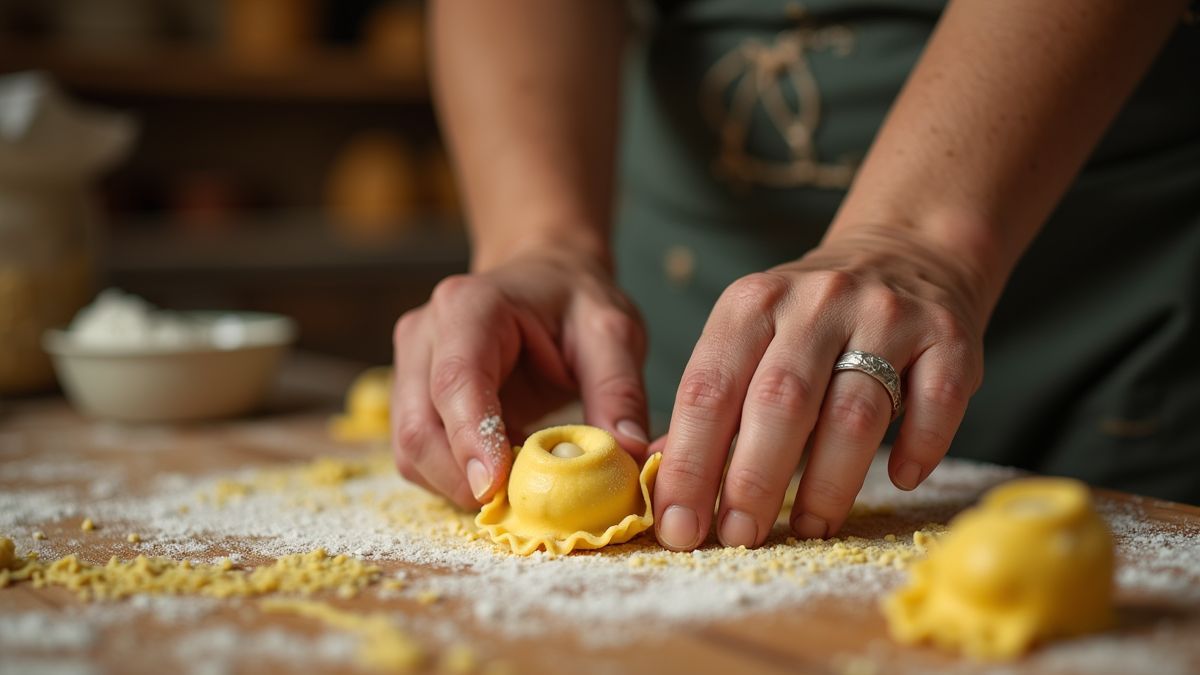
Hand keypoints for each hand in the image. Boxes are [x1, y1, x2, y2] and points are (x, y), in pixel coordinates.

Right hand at [391, 246, 650, 508]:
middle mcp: (425, 335)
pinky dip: (457, 479)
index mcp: (470, 307)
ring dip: (460, 484)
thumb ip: (619, 390)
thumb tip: (627, 452)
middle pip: (420, 427)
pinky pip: (420, 456)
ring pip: (411, 450)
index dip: (470, 439)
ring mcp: (409, 368)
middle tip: (525, 503)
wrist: (543, 281)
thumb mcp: (613, 332)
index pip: (456, 381)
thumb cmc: (575, 302)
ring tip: (520, 484)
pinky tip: (503, 471)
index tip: (495, 488)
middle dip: (464, 478)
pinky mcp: (411, 399)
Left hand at [653, 224, 986, 549]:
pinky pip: (937, 399)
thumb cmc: (811, 321)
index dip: (689, 464)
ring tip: (808, 527)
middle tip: (740, 537)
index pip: (708, 390)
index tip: (679, 524)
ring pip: (855, 411)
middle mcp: (817, 302)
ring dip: (828, 482)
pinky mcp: (948, 334)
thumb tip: (666, 485)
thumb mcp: (751, 337)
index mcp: (752, 303)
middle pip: (780, 401)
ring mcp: (887, 315)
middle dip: (753, 480)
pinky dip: (919, 445)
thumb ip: (714, 404)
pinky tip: (901, 479)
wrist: (904, 252)